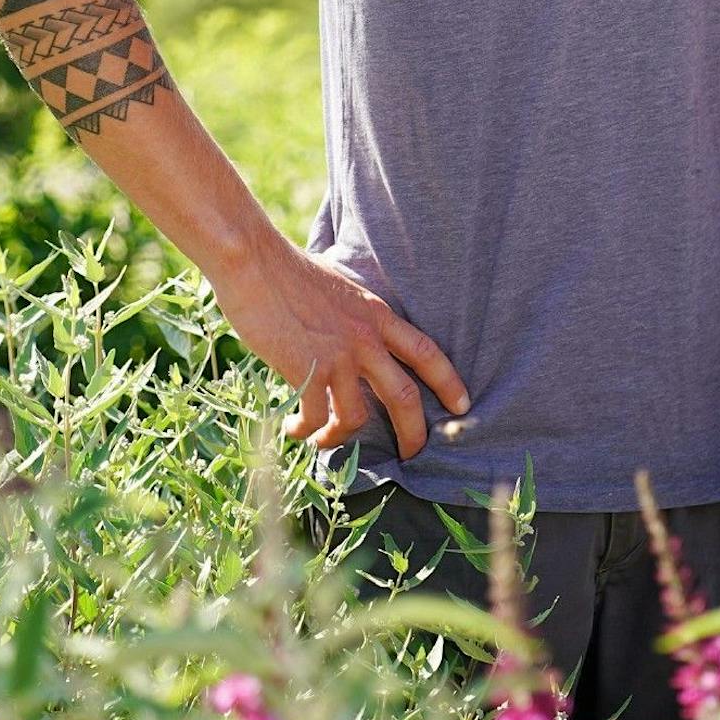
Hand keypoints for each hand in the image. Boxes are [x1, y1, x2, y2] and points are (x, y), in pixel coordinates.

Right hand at [207, 233, 468, 459]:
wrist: (257, 264)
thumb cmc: (292, 270)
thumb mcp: (341, 285)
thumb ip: (355, 312)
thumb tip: (354, 327)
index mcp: (378, 315)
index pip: (426, 352)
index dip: (449, 381)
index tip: (463, 404)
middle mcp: (365, 338)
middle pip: (404, 396)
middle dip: (414, 433)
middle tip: (413, 455)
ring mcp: (337, 355)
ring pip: (357, 417)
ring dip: (341, 438)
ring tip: (324, 440)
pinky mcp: (306, 370)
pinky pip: (315, 417)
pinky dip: (307, 431)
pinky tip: (294, 429)